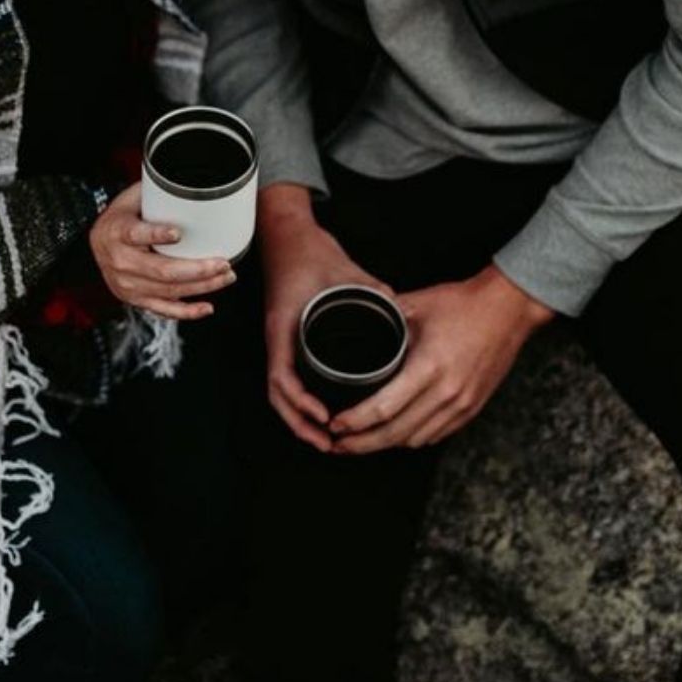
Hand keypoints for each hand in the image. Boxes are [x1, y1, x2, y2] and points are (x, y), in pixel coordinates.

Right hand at [89, 182, 235, 319]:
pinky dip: (186, 312)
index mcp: (117, 232)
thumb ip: (157, 190)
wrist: (97, 242)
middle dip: (197, 269)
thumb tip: (192, 174)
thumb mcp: (132, 198)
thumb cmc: (122, 217)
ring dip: (201, 287)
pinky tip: (206, 307)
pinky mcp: (135, 299)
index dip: (156, 235)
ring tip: (225, 276)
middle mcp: (120, 262)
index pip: (136, 234)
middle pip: (162, 270)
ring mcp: (127, 285)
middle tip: (223, 262)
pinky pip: (163, 310)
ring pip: (169, 291)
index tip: (177, 233)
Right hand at [259, 183, 394, 452]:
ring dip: (300, 418)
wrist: (288, 236)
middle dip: (300, 424)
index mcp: (284, 327)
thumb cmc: (310, 252)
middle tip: (330, 444)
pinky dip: (302, 400)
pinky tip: (322, 412)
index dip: (300, 403)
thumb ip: (374, 290)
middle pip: (279, 395)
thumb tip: (404, 312)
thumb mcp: (344, 270)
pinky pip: (290, 378)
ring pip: (282, 392)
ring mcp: (281, 341)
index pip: (282, 377)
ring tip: (326, 439)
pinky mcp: (288, 340)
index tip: (324, 418)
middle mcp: (278, 339)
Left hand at [329, 264, 554, 454]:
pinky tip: (395, 434)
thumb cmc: (463, 303)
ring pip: (415, 440)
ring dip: (386, 444)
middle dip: (362, 444)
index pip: (383, 408)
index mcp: (429, 366)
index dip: (355, 422)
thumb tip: (353, 320)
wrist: (509, 309)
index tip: (335, 424)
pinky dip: (411, 438)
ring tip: (361, 441)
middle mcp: (446, 392)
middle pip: (395, 433)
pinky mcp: (472, 408)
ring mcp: (461, 404)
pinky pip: (436, 435)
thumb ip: (384, 317)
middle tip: (338, 445)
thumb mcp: (417, 304)